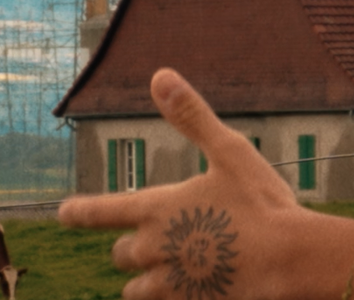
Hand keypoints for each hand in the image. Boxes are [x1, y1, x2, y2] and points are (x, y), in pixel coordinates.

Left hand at [58, 67, 325, 299]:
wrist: (289, 261)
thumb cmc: (261, 203)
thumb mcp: (229, 151)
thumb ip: (192, 117)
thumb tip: (161, 76)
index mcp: (156, 210)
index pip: (100, 212)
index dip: (79, 212)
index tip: (64, 213)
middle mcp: (153, 250)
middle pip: (121, 254)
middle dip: (132, 247)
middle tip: (154, 239)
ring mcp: (169, 285)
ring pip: (135, 290)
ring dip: (145, 281)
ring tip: (167, 272)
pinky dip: (168, 298)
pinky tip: (189, 291)